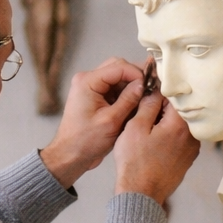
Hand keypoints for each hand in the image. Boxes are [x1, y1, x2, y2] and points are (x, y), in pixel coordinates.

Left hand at [39, 57, 148, 188]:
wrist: (70, 156)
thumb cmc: (85, 141)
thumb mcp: (112, 121)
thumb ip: (129, 100)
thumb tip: (144, 84)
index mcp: (87, 82)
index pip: (119, 67)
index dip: (138, 74)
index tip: (152, 85)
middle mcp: (88, 80)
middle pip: (118, 68)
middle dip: (136, 78)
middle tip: (152, 89)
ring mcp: (91, 88)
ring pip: (118, 78)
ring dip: (132, 87)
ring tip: (146, 98)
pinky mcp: (96, 97)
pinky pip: (115, 89)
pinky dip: (127, 95)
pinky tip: (137, 105)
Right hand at [114, 91, 198, 204]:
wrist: (141, 195)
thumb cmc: (135, 162)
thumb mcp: (136, 127)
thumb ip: (148, 104)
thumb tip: (155, 91)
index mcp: (180, 124)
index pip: (175, 96)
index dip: (160, 91)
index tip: (149, 91)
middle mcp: (192, 136)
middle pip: (180, 110)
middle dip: (163, 107)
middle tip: (145, 109)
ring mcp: (192, 149)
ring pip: (180, 125)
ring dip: (166, 121)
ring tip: (148, 126)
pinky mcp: (187, 159)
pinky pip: (180, 139)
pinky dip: (169, 135)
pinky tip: (154, 141)